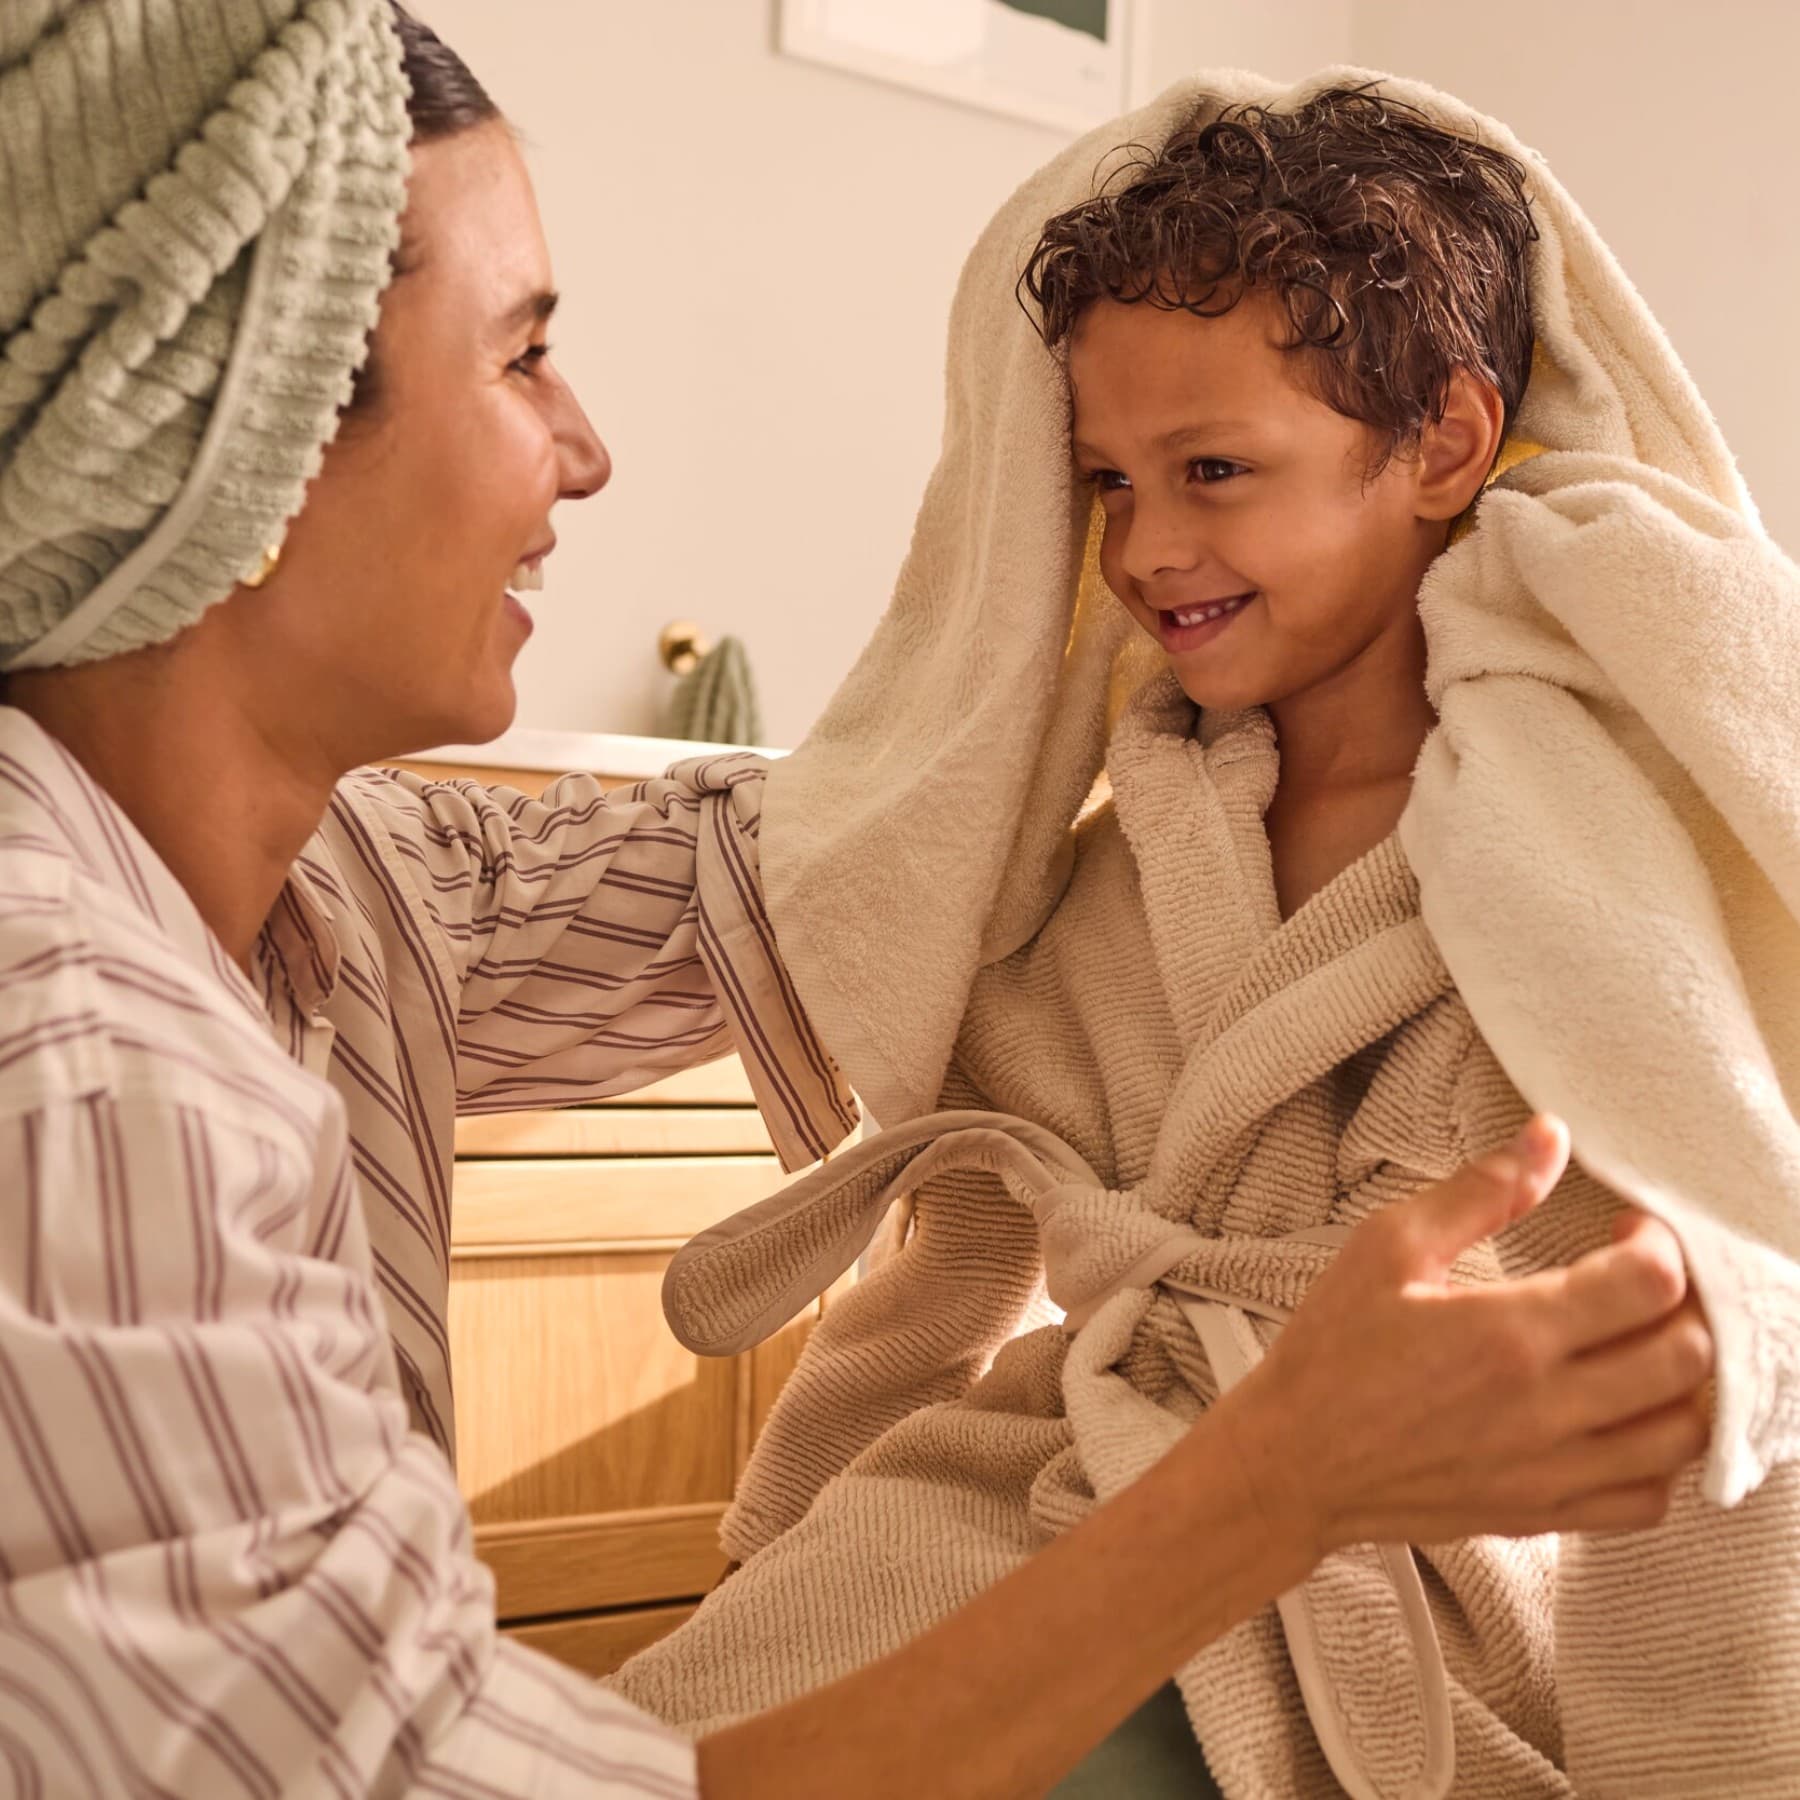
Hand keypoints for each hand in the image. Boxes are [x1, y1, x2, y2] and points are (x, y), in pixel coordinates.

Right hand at [1215, 1115, 1713, 1561]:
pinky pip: (1648, 1499)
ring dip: (1683, 1382)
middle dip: (1684, 1305)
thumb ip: (1478, 1192)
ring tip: (1642, 1346)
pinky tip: (1622, 1418)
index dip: (1658, 1243)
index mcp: (1507, 1332)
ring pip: (1682, 1435)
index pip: (1648, 1285)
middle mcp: (1544, 1408)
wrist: (1293, 1460)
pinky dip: (1659, 1459)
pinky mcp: (1544, 1513)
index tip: (1625, 1230)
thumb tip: (1549, 1140)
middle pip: (1686, 1358)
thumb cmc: (1331, 1351)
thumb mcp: (1387, 1246)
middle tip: (1642, 1282)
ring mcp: (1550, 1470)